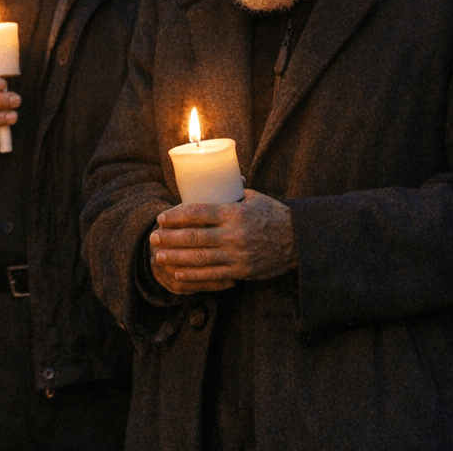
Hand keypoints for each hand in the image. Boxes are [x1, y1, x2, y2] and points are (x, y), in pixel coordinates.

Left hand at [149, 189, 296, 294]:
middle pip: (193, 237)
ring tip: (159, 256)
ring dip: (176, 258)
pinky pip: (213, 275)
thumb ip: (230, 192)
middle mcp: (233, 234)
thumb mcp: (252, 197)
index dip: (175, 216)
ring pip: (200, 257)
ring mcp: (237, 254)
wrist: (299, 240)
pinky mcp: (242, 270)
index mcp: (233, 212)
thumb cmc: (273, 214)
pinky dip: (193, 275)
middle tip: (153, 238)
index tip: (161, 219)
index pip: (197, 213)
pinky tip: (178, 273)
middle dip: (169, 238)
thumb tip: (212, 178)